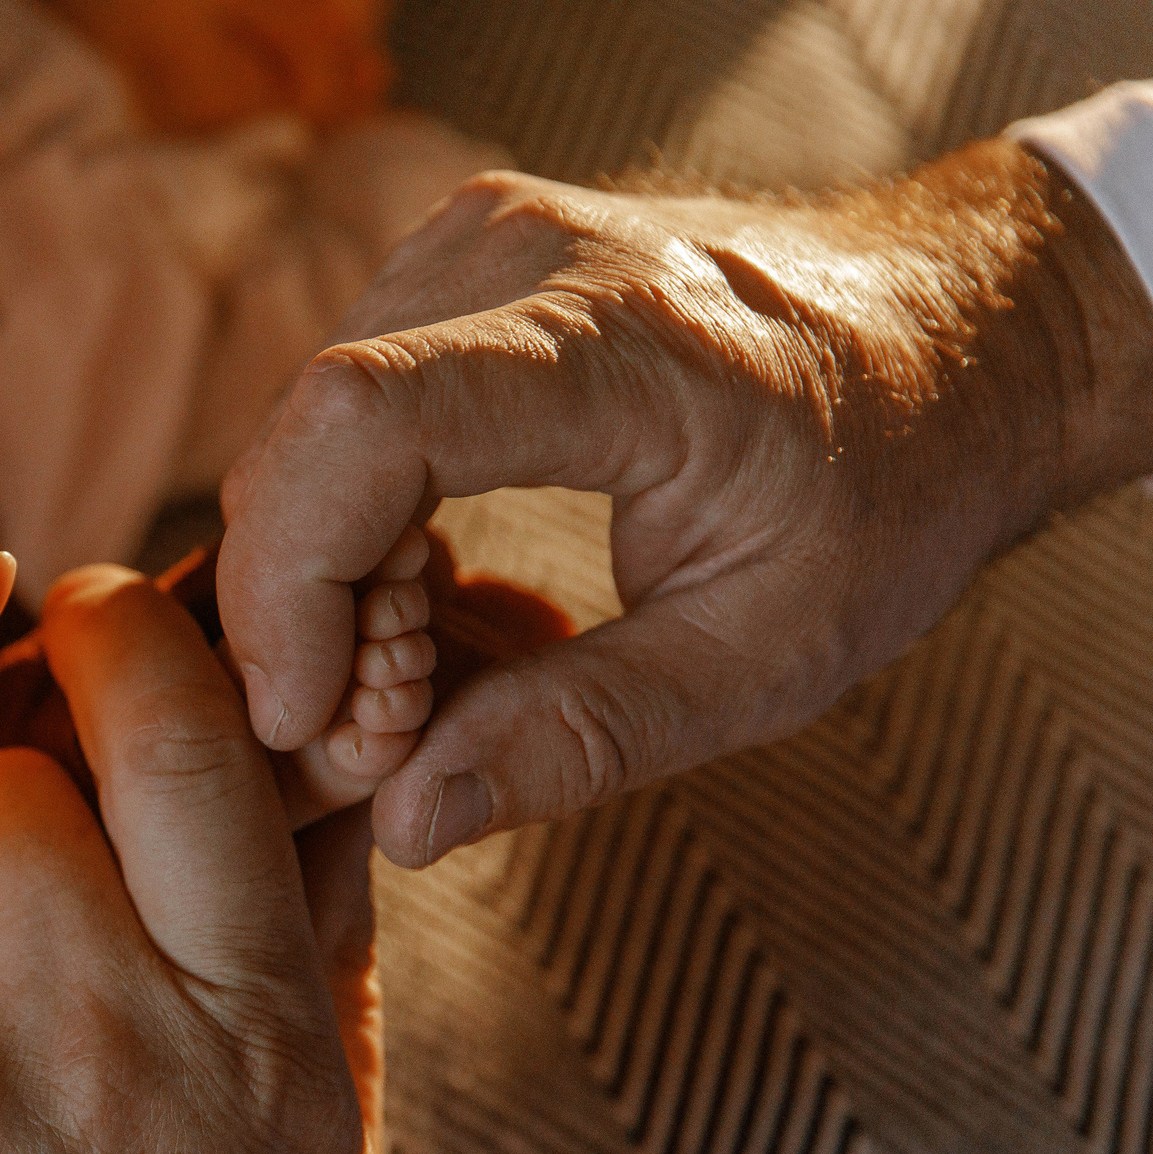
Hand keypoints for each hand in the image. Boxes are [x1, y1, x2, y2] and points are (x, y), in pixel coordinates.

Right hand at [219, 136, 1152, 868]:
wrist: (956, 337)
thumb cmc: (889, 491)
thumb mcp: (768, 656)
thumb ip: (582, 737)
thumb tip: (404, 819)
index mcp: (625, 345)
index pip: (366, 424)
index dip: (291, 580)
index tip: (302, 717)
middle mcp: (525, 255)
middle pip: (307, 438)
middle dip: (301, 610)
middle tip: (380, 731)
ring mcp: (478, 240)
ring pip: (304, 432)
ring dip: (319, 574)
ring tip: (420, 668)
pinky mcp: (453, 261)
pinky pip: (337, 410)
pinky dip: (346, 520)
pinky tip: (423, 589)